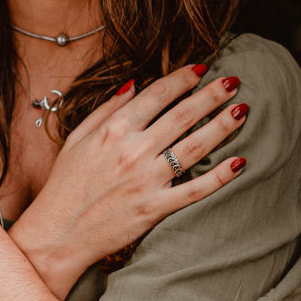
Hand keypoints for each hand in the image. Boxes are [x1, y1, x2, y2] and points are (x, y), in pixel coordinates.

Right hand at [12, 64, 250, 282]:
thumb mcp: (77, 139)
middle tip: (233, 82)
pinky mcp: (154, 208)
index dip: (182, 78)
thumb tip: (134, 84)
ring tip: (242, 110)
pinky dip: (220, 177)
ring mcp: (146, 180)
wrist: (58, 233)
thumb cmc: (64, 186)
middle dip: (211, 95)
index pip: (157, 95)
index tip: (200, 68)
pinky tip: (240, 162)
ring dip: (222, 126)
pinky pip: (195, 190)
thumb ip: (107, 110)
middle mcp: (133, 151)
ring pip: (194, 147)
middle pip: (182, 115)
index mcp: (114, 130)